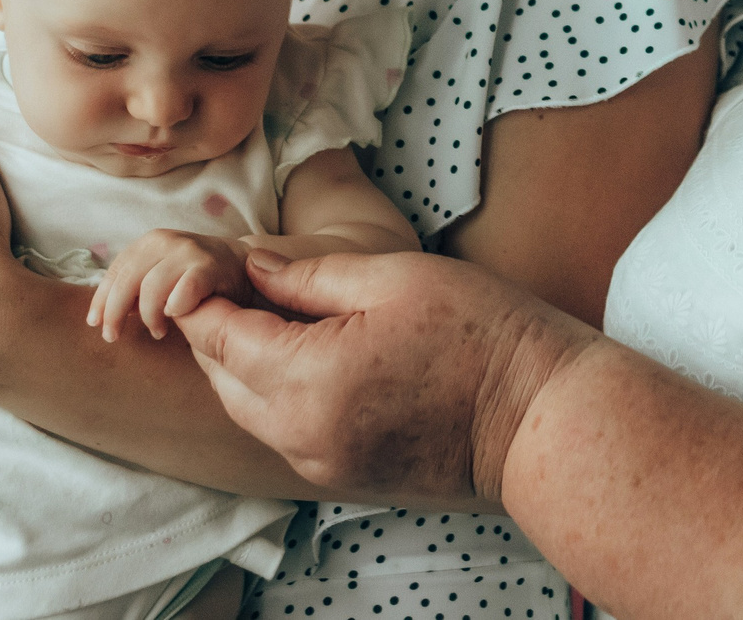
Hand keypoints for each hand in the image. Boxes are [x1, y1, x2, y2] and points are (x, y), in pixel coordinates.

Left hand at [89, 229, 249, 342]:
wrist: (242, 266)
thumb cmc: (194, 279)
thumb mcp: (160, 278)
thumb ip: (135, 290)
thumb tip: (104, 314)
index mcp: (149, 243)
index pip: (115, 272)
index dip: (101, 300)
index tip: (95, 324)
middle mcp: (166, 241)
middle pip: (127, 280)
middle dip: (115, 312)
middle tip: (114, 337)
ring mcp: (189, 251)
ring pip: (151, 288)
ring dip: (149, 316)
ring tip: (158, 332)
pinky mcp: (211, 266)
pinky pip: (184, 290)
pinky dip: (175, 306)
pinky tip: (176, 317)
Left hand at [178, 247, 594, 505]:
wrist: (540, 420)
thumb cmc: (481, 334)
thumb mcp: (394, 277)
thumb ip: (310, 274)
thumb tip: (252, 267)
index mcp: (307, 378)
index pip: (218, 335)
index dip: (201, 295)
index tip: (203, 264)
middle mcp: (300, 433)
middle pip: (221, 377)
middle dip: (217, 328)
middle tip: (234, 280)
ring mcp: (319, 464)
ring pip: (246, 408)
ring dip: (244, 363)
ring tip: (270, 312)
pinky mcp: (340, 478)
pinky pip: (281, 431)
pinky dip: (274, 392)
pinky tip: (305, 356)